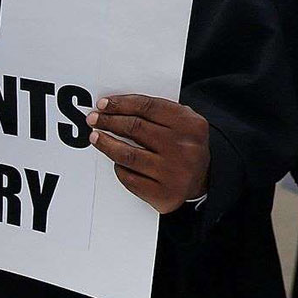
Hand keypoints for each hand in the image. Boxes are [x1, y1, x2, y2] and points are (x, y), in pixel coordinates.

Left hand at [87, 94, 210, 213]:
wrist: (203, 179)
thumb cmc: (186, 145)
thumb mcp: (184, 122)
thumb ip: (159, 112)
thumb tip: (117, 107)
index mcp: (191, 125)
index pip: (149, 107)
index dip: (122, 103)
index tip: (104, 104)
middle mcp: (183, 148)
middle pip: (136, 128)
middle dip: (109, 121)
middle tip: (94, 119)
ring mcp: (173, 173)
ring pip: (128, 154)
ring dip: (106, 144)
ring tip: (95, 137)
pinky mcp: (162, 193)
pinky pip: (129, 178)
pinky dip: (119, 167)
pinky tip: (115, 161)